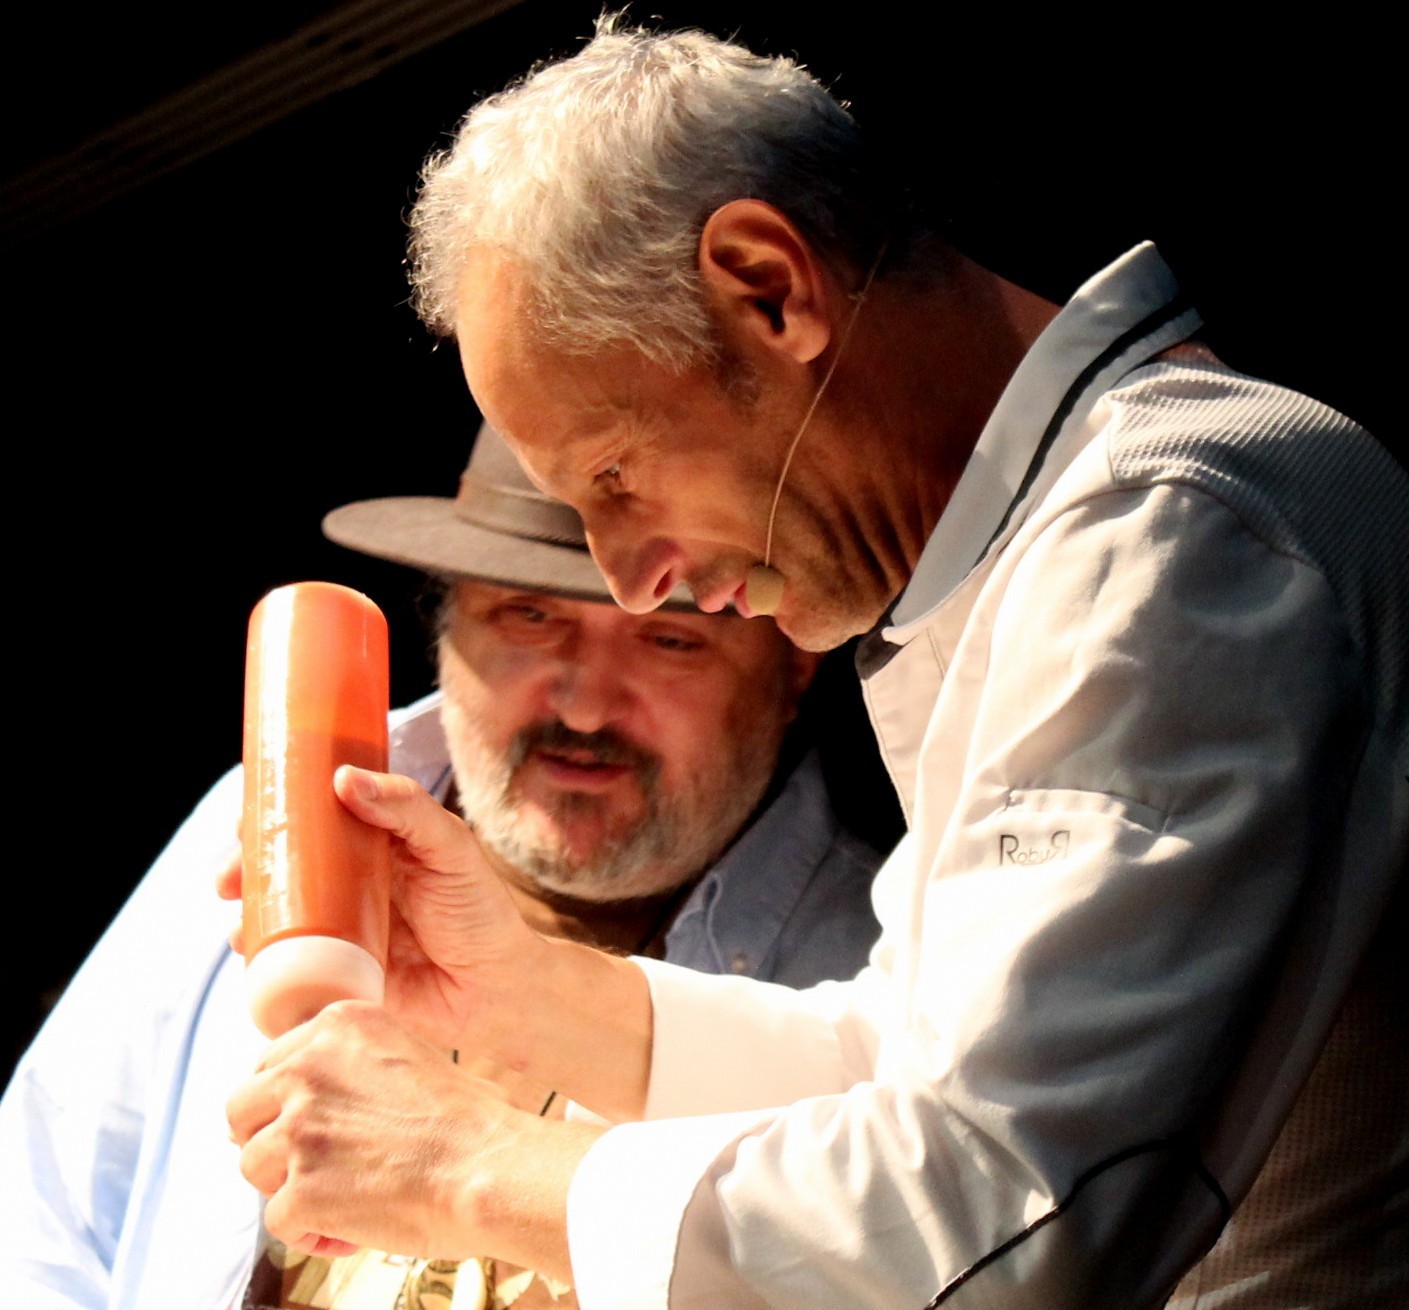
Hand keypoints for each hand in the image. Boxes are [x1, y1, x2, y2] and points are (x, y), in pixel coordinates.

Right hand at [217, 766, 541, 1051]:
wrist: (495, 989)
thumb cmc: (480, 911)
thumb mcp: (451, 847)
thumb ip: (407, 809)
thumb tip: (343, 778)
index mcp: (374, 841)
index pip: (316, 815)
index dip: (277, 811)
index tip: (248, 814)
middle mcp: (349, 880)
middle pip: (284, 862)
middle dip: (245, 864)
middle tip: (227, 875)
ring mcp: (337, 926)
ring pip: (277, 908)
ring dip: (246, 908)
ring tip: (238, 915)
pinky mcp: (333, 970)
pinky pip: (286, 959)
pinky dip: (260, 953)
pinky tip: (250, 948)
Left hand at [226, 1002, 597, 1273]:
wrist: (488, 1168)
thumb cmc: (471, 1120)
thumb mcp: (414, 1053)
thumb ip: (359, 1061)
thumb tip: (334, 1092)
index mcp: (338, 1026)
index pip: (272, 1063)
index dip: (287, 1101)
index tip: (310, 1123)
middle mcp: (308, 1069)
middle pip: (242, 1110)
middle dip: (268, 1140)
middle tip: (309, 1162)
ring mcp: (298, 1129)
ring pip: (252, 1166)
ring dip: (289, 1188)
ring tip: (340, 1198)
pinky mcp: (299, 1190)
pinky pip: (277, 1221)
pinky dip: (309, 1232)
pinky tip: (350, 1230)